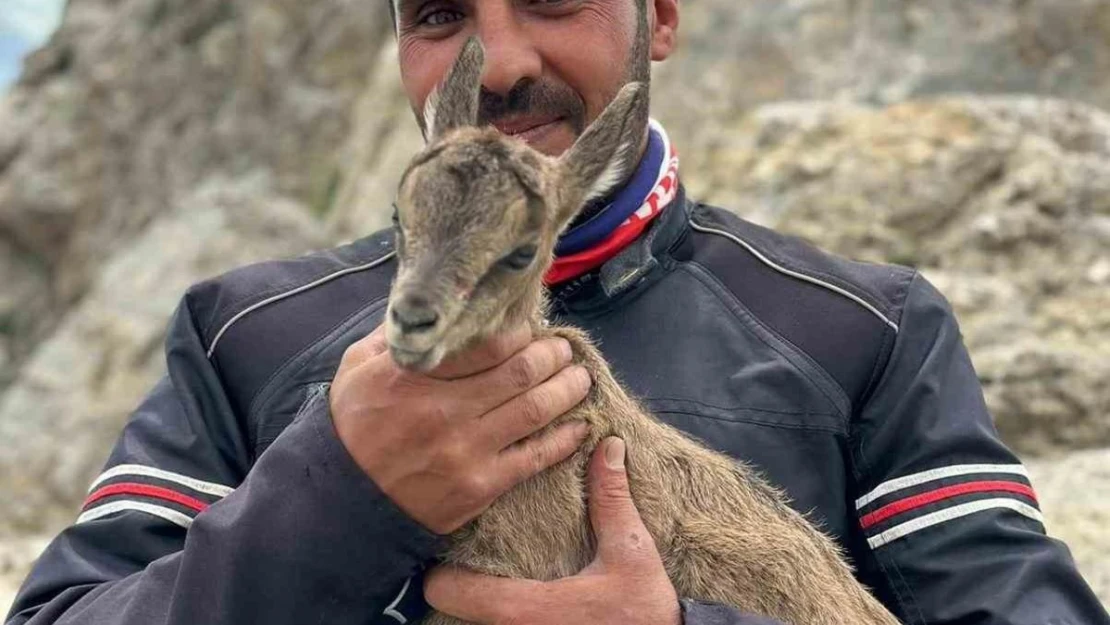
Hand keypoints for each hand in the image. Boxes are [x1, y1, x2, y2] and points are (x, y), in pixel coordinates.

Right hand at [329, 324, 591, 534]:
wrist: (340, 503)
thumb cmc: (351, 429)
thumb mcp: (356, 368)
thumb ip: (395, 334)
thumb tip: (432, 306)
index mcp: (414, 375)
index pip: (486, 343)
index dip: (519, 332)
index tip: (528, 330)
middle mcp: (444, 410)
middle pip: (521, 372)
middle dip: (553, 355)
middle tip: (564, 348)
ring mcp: (465, 450)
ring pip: (536, 409)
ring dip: (568, 389)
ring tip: (580, 377)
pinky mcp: (479, 486)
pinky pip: (534, 457)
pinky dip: (564, 439)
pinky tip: (578, 425)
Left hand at [425, 437, 681, 624]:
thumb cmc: (645, 613)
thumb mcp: (631, 553)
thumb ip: (611, 500)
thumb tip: (608, 446)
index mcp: (525, 608)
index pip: (448, 591)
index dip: (442, 569)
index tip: (451, 549)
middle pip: (454, 610)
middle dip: (458, 581)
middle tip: (470, 552)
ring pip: (477, 624)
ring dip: (479, 601)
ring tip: (492, 571)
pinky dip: (500, 617)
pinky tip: (520, 593)